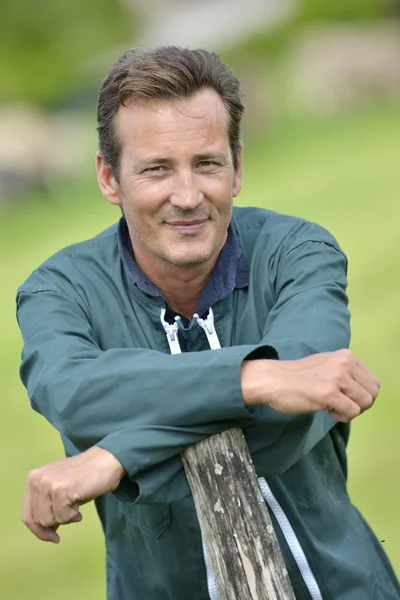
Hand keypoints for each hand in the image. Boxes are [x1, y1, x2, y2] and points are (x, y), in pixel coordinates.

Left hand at [22, 446, 125, 542]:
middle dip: (56, 523)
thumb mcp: (59, 488)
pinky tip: (80, 500)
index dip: (38, 530)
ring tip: (76, 502)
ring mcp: (48, 484)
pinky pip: (63, 517)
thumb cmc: (85, 476)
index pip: (27, 515)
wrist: (105, 461)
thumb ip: (47, 505)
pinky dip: (74, 515)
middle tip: (72, 514)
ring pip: (49, 521)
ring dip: (66, 517)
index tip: (52, 537)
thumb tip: (45, 531)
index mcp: (33, 478)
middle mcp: (36, 480)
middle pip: (39, 520)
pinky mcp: (60, 490)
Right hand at [241, 349, 379, 421]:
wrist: (272, 379)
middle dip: (360, 405)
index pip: (373, 382)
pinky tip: (327, 410)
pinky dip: (342, 417)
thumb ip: (345, 372)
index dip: (362, 396)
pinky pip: (352, 412)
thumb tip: (364, 391)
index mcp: (346, 355)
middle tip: (341, 406)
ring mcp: (337, 377)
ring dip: (351, 411)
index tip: (345, 398)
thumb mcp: (326, 364)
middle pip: (372, 394)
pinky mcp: (329, 393)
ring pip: (365, 403)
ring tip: (333, 407)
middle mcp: (344, 363)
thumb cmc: (297, 377)